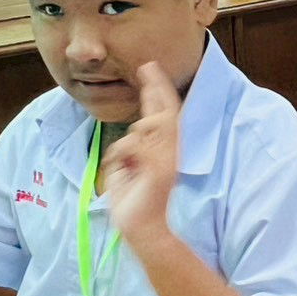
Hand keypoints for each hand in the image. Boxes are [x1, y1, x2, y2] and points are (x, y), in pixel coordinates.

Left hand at [101, 63, 180, 244]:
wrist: (142, 228)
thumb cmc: (133, 203)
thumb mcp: (127, 169)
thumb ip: (130, 151)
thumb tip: (128, 140)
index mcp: (164, 152)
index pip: (162, 116)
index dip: (157, 92)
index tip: (150, 71)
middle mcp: (171, 153)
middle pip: (165, 112)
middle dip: (156, 88)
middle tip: (148, 67)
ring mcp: (168, 160)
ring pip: (146, 128)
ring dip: (130, 142)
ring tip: (128, 164)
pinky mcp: (161, 168)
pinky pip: (137, 145)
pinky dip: (126, 154)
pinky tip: (128, 168)